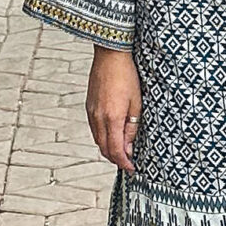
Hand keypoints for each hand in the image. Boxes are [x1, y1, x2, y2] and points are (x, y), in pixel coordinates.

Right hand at [87, 47, 142, 175]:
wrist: (110, 56)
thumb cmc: (127, 76)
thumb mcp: (136, 103)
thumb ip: (132, 127)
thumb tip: (129, 147)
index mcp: (112, 118)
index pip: (116, 150)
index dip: (124, 163)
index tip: (132, 169)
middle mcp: (98, 118)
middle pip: (104, 148)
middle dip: (116, 159)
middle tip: (128, 163)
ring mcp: (91, 112)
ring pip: (98, 140)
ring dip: (108, 149)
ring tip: (121, 151)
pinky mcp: (89, 107)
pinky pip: (94, 129)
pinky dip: (102, 138)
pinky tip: (111, 135)